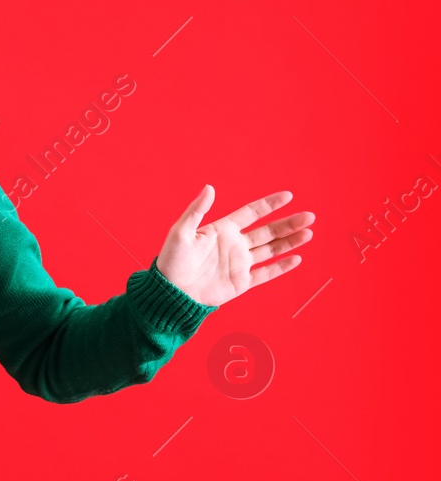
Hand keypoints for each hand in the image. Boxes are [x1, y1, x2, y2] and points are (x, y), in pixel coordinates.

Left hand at [155, 186, 314, 305]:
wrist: (171, 292)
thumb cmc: (172, 260)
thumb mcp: (181, 231)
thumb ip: (197, 210)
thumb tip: (209, 187)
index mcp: (222, 229)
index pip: (252, 213)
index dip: (270, 204)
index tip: (288, 196)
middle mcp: (234, 244)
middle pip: (267, 230)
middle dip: (288, 223)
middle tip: (309, 216)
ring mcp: (239, 263)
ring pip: (271, 249)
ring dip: (290, 241)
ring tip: (309, 232)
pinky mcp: (241, 282)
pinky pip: (266, 273)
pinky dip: (281, 266)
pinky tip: (296, 258)